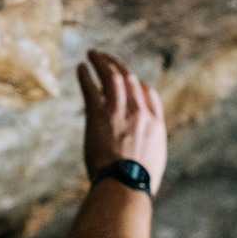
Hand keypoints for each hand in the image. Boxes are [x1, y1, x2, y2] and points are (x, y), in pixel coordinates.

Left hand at [76, 50, 166, 192]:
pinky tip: (80, 67)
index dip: (138, 84)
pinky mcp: (100, 114)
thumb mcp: (152, 165)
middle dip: (118, 66)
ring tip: (93, 53)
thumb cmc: (137, 183)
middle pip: (131, 80)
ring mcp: (120, 112)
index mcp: (156, 125)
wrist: (126, 184)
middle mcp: (140, 114)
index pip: (149, 94)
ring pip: (112, 76)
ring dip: (102, 62)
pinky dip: (86, 75)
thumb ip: (148, 149)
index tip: (129, 80)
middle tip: (108, 58)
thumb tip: (142, 156)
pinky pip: (91, 87)